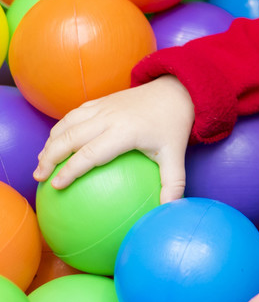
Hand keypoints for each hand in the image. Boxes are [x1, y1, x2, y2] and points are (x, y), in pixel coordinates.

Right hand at [34, 75, 195, 203]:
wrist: (176, 90)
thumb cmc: (174, 125)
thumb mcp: (176, 154)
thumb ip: (173, 183)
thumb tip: (169, 211)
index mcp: (125, 132)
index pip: (90, 153)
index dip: (70, 170)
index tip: (56, 186)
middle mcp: (109, 117)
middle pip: (69, 138)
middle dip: (49, 157)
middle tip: (39, 178)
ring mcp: (102, 107)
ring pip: (66, 124)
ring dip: (49, 143)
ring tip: (40, 163)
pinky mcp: (99, 101)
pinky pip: (72, 114)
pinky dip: (59, 130)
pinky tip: (55, 144)